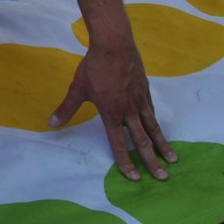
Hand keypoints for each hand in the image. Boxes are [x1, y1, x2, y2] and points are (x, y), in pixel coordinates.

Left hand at [50, 40, 174, 181]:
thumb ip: (66, 109)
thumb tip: (51, 124)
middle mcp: (129, 111)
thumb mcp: (78, 88)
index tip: (134, 178)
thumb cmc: (94, 66)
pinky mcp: (145, 91)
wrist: (114, 45)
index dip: (125, 162)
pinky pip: (152, 113)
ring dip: (162, 146)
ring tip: (172, 160)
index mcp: (111, 114)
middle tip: (162, 178)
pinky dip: (156, 125)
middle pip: (142, 141)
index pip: (119, 144)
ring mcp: (140, 101)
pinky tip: (159, 132)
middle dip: (151, 162)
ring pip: (153, 128)